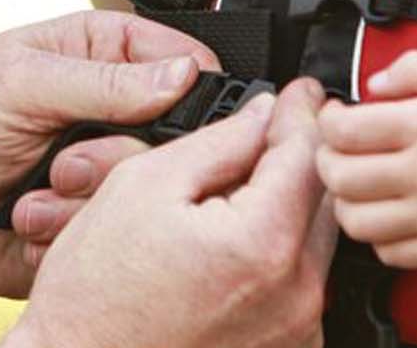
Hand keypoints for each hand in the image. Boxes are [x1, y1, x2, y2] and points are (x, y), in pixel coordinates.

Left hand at [0, 10, 218, 301]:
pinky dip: (68, 233)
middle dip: (116, 157)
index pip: (179, 58)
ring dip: (84, 199)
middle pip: (174, 136)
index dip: (187, 86)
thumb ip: (102, 80)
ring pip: (146, 191)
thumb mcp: (18, 84)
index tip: (170, 113)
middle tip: (65, 162)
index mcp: (99, 55)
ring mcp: (103, 170)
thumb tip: (181, 74)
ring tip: (33, 193)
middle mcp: (111, 112)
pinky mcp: (93, 222)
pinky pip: (115, 236)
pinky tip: (26, 223)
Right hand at [5, 80, 335, 347]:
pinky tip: (231, 248)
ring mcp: (295, 329)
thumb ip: (216, 142)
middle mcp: (295, 293)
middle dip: (295, 159)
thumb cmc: (95, 297)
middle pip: (321, 197)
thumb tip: (261, 115)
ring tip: (230, 200)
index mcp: (263, 243)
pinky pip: (299, 284)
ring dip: (287, 207)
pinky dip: (279, 255)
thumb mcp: (143, 186)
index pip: (308, 153)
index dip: (302, 111)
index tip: (299, 92)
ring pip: (314, 240)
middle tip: (261, 136)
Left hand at [317, 50, 416, 268]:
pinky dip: (377, 236)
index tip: (335, 115)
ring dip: (345, 201)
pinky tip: (388, 211)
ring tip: (359, 182)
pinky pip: (388, 254)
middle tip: (338, 148)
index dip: (326, 120)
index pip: (344, 131)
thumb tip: (373, 83)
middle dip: (327, 158)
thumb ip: (416, 66)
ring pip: (355, 222)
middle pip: (340, 178)